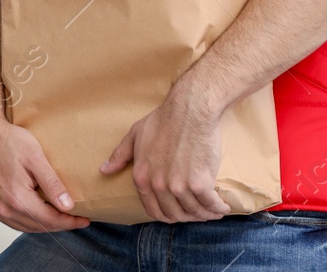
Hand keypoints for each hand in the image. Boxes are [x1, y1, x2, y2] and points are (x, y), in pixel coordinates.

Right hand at [0, 97, 89, 232]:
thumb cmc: (5, 139)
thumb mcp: (35, 157)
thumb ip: (51, 184)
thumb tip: (67, 205)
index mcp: (16, 198)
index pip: (49, 220)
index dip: (69, 222)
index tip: (83, 220)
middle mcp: (1, 208)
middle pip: (36, 226)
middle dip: (57, 224)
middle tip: (73, 218)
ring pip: (21, 225)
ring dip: (40, 223)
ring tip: (56, 215)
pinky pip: (7, 219)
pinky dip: (22, 218)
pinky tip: (32, 210)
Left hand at [100, 80, 230, 222]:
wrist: (190, 109)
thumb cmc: (164, 119)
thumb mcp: (135, 134)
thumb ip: (120, 155)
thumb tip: (103, 171)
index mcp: (142, 177)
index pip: (153, 210)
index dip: (167, 215)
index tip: (178, 212)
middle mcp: (159, 186)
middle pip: (175, 215)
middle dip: (187, 217)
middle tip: (197, 212)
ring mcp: (179, 186)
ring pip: (194, 212)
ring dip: (205, 215)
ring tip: (213, 211)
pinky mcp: (201, 183)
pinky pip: (210, 204)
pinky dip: (218, 208)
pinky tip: (222, 206)